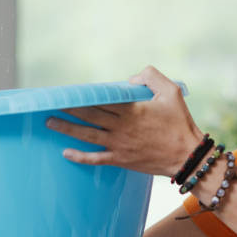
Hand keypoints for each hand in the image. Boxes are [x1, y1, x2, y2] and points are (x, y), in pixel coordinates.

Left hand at [46, 66, 204, 176]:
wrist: (187, 156)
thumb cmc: (180, 123)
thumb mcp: (171, 91)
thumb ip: (151, 77)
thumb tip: (130, 79)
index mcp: (131, 109)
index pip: (101, 99)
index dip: (83, 94)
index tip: (68, 89)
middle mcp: (121, 126)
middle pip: (89, 115)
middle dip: (68, 108)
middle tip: (51, 102)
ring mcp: (119, 144)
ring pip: (87, 135)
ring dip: (66, 128)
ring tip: (49, 122)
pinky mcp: (121, 159)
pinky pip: (96, 158)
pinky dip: (79, 157)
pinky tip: (65, 153)